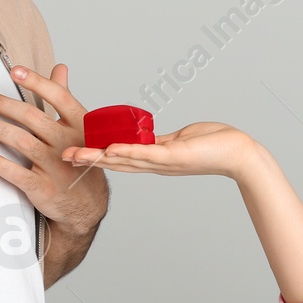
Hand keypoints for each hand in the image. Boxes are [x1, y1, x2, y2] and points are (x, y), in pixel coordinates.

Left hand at [0, 63, 107, 239]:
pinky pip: (15, 172)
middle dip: (1, 104)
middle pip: (31, 117)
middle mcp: (69, 143)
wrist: (87, 203)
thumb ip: (65, 97)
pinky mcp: (43, 187)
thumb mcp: (79, 129)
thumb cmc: (78, 159)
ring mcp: (56, 166)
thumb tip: (59, 69)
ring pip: (20, 141)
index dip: (36, 82)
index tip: (14, 71)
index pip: (58, 97)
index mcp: (79, 125)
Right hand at [61, 121, 257, 179]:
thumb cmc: (215, 143)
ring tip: (77, 154)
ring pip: (125, 160)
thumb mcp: (180, 140)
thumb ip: (160, 141)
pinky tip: (111, 148)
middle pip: (115, 162)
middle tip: (62, 156)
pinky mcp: (175, 156)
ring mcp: (164, 162)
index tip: (74, 153)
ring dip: (99, 157)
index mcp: (155, 159)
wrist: (240, 154)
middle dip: (88, 159)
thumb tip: (148, 137)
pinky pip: (147, 154)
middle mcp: (155, 164)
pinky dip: (128, 151)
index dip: (95, 156)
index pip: (119, 158)